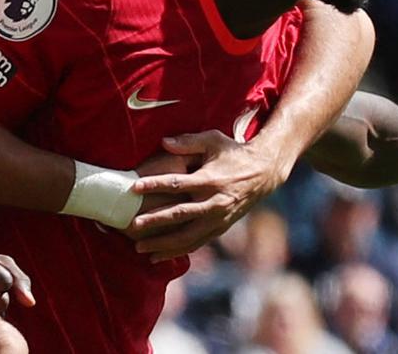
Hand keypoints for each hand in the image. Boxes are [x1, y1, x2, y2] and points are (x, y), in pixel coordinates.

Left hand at [128, 130, 284, 260]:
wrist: (264, 173)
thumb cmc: (233, 153)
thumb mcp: (213, 140)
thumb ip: (188, 142)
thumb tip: (163, 142)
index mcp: (211, 179)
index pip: (178, 183)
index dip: (155, 185)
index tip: (134, 187)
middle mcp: (214, 202)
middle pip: (180, 214)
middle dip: (155, 221)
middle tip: (133, 226)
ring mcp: (218, 218)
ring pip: (187, 236)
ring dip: (163, 244)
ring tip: (140, 248)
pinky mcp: (220, 228)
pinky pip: (196, 243)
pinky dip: (177, 251)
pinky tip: (159, 256)